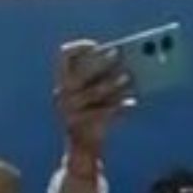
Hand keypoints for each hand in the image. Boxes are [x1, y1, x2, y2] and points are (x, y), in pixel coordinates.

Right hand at [54, 40, 132, 163]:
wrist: (83, 146)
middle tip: (116, 53)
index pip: (64, 57)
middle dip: (98, 62)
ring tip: (128, 77)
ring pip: (91, 92)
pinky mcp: (78, 125)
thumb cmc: (93, 112)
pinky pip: (100, 112)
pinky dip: (117, 107)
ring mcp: (68, 110)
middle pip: (79, 73)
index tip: (96, 45)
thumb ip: (105, 77)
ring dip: (110, 83)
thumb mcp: (97, 92)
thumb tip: (126, 63)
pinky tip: (131, 103)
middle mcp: (62, 94)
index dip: (79, 48)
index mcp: (64, 81)